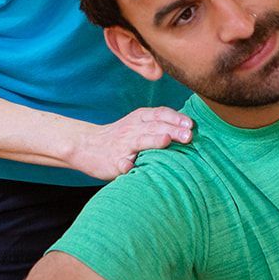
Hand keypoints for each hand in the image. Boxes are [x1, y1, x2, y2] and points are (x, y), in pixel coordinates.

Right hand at [69, 107, 193, 179]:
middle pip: (155, 126)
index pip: (160, 113)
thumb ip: (160, 124)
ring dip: (154, 140)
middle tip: (189, 136)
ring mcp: (123, 145)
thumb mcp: (139, 124)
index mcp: (140, 118)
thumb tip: (190, 129)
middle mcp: (133, 129)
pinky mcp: (114, 161)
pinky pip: (121, 162)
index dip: (176, 118)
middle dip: (173, 130)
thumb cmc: (121, 137)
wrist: (88, 146)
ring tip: (166, 140)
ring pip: (140, 140)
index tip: (191, 124)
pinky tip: (131, 166)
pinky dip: (126, 164)